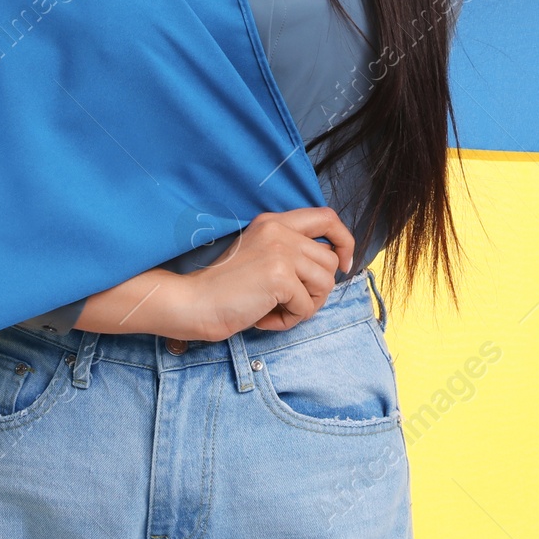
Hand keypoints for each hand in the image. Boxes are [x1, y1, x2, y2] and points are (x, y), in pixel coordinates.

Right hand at [189, 207, 355, 341]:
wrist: (194, 302)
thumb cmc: (225, 288)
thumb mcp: (260, 255)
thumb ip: (290, 251)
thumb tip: (332, 267)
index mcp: (274, 222)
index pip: (327, 218)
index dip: (344, 241)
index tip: (343, 264)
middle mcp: (280, 231)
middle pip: (330, 261)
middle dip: (317, 290)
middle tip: (290, 302)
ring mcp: (281, 251)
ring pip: (324, 284)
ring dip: (304, 306)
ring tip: (275, 310)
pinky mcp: (280, 277)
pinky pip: (306, 306)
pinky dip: (288, 320)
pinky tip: (264, 318)